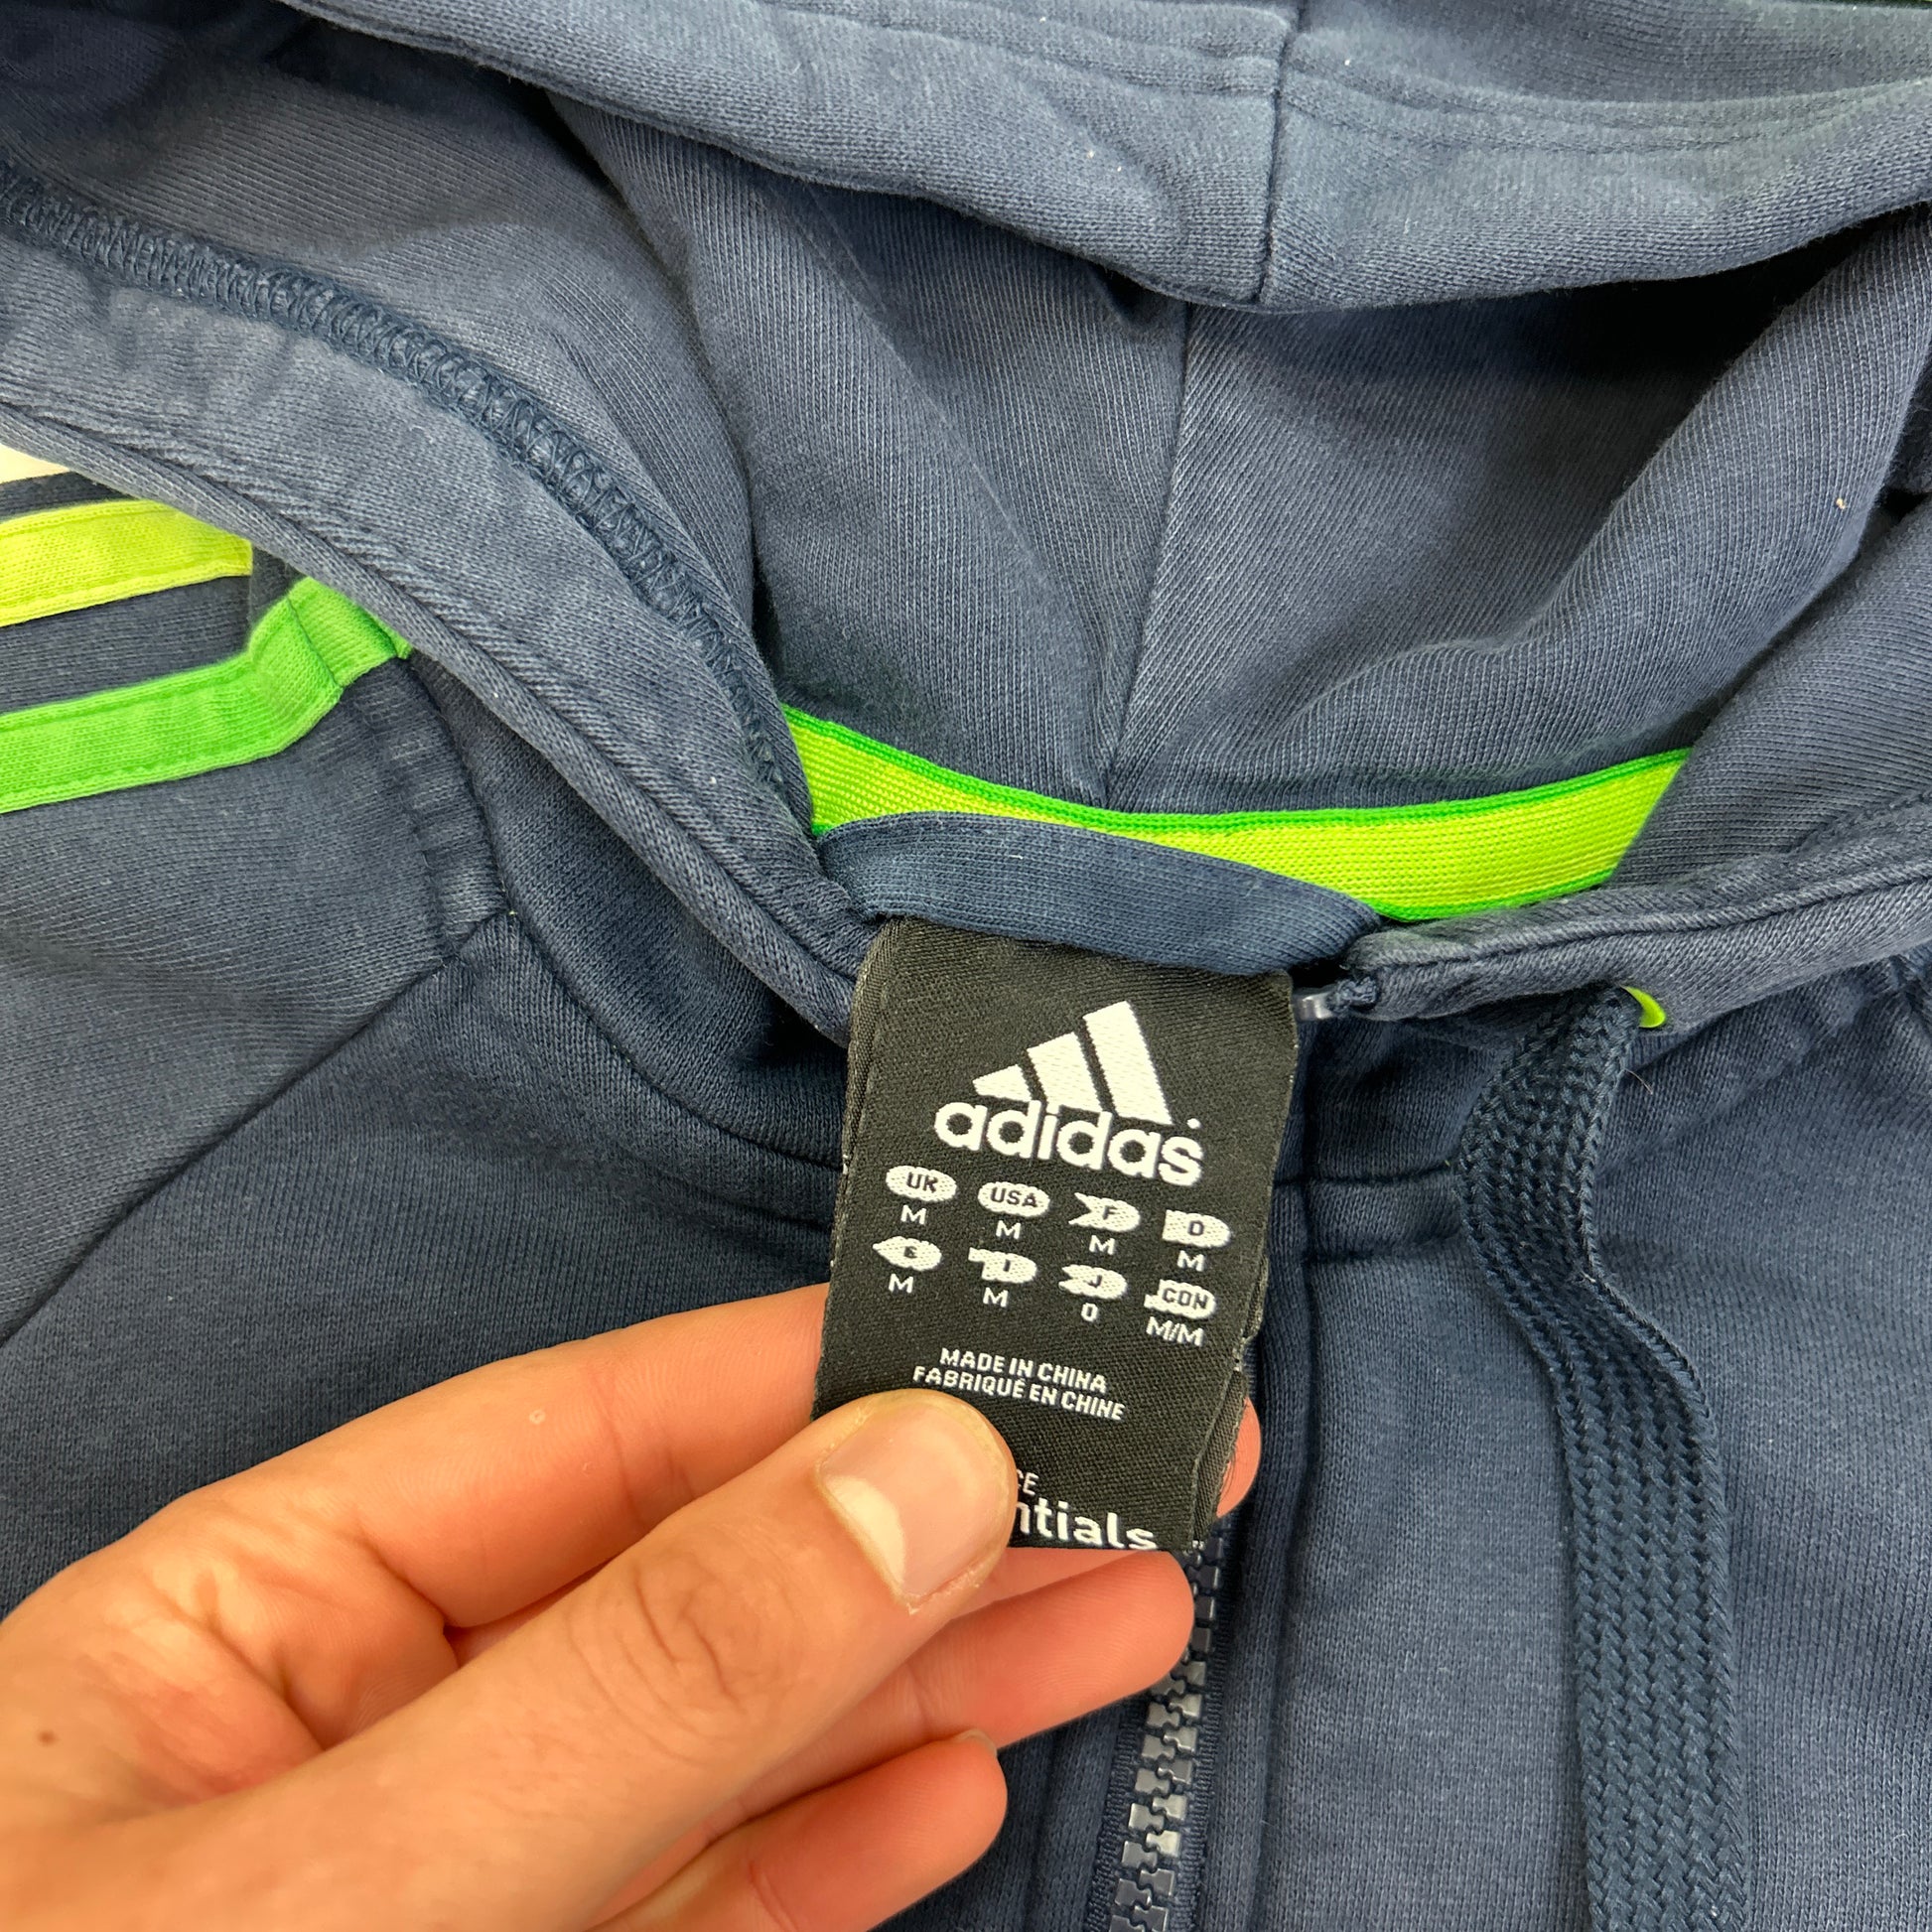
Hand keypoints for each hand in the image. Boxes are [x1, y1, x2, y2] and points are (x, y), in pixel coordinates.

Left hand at [0, 1284, 1257, 1930]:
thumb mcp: (345, 1886)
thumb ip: (636, 1679)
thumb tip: (908, 1471)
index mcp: (266, 1612)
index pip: (602, 1432)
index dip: (826, 1376)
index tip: (1020, 1343)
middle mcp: (364, 1727)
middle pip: (706, 1574)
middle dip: (930, 1521)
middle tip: (1143, 1471)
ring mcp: (446, 1880)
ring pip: (738, 1737)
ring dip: (937, 1672)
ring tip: (1122, 1604)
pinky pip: (705, 1901)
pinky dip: (836, 1849)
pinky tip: (951, 1786)